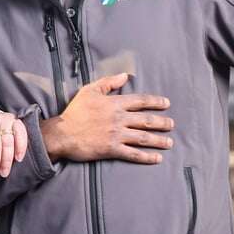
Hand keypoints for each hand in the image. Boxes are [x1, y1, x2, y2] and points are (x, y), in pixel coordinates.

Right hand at [39, 73, 173, 163]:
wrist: (62, 133)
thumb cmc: (74, 112)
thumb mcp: (89, 91)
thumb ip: (108, 82)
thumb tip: (124, 76)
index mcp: (115, 104)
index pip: (141, 101)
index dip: (156, 102)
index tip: (166, 104)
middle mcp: (119, 119)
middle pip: (146, 120)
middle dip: (162, 122)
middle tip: (171, 125)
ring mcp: (117, 135)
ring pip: (143, 137)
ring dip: (159, 140)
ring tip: (169, 142)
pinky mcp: (112, 149)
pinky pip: (133, 153)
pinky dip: (146, 157)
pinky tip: (157, 158)